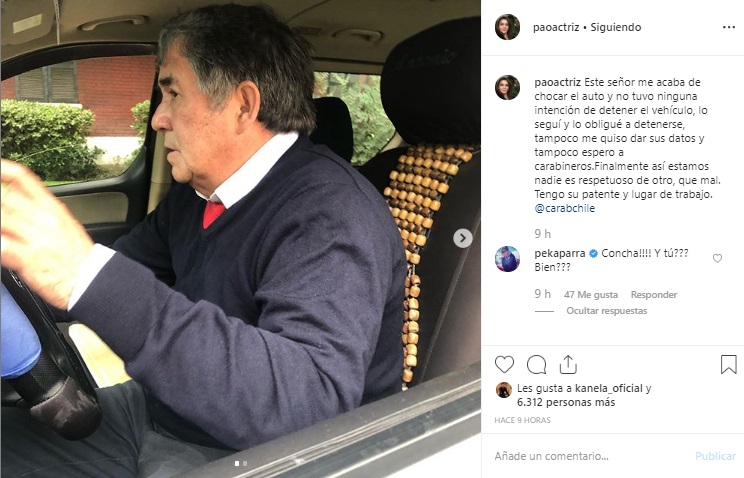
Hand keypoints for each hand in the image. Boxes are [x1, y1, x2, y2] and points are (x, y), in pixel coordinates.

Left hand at [1, 159, 93, 309]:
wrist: (92, 279)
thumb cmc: (78, 256)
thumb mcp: (63, 224)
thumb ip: (38, 214)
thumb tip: (16, 208)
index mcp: (52, 208)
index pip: (23, 178)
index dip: (3, 170)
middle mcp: (42, 219)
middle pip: (5, 196)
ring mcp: (34, 238)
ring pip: (0, 218)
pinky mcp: (28, 258)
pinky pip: (2, 246)